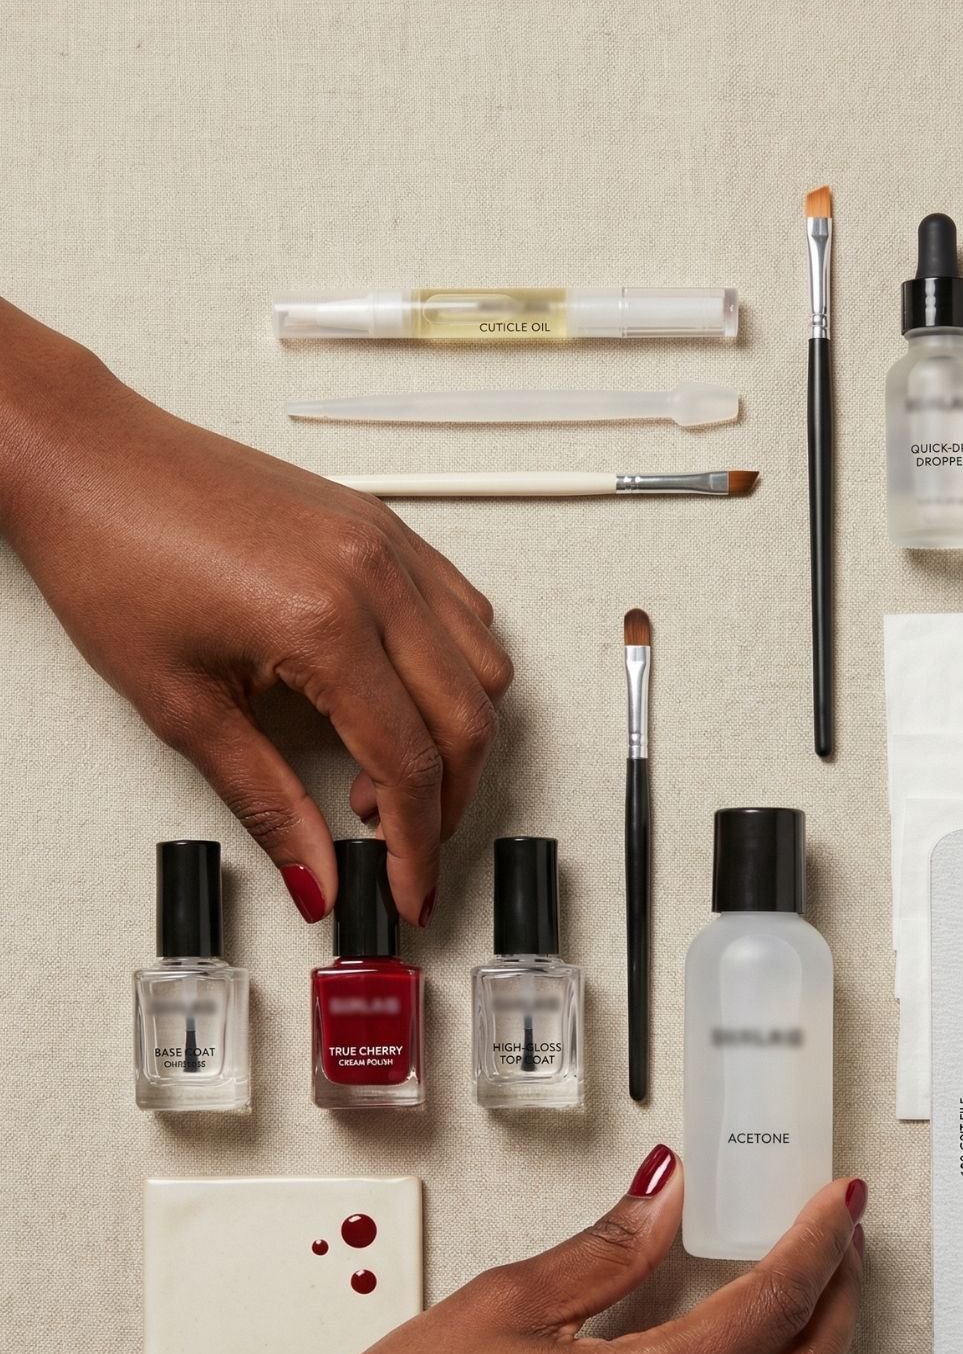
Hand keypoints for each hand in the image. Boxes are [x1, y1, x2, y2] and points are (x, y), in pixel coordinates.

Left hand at [0, 304, 512, 923]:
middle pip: (467, 720)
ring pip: (485, 665)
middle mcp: (372, 574)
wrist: (86, 462)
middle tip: (402, 847)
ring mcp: (384, 543)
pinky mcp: (380, 525)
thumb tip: (314, 875)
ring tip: (384, 774)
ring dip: (456, 736)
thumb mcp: (182, 708)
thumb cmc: (112, 554)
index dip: (418, 847)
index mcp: (325, 621)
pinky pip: (465, 609)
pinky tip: (400, 700)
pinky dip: (455, 670)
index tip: (408, 891)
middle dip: (446, 802)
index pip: (409, 763)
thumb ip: (265, 803)